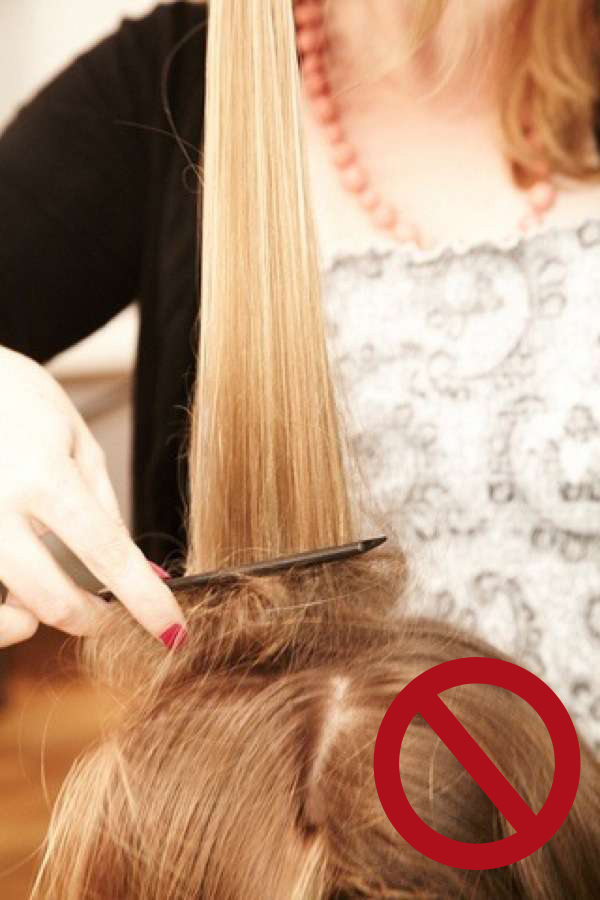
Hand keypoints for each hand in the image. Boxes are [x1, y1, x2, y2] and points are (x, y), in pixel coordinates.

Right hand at [0, 348, 185, 648]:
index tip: (172, 630)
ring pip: (3, 610)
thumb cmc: (18, 398)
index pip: (107, 554)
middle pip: (52, 600)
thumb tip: (137, 569)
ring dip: (37, 614)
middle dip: (91, 620)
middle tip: (108, 614)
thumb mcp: (76, 441)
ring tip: (51, 590)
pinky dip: (2, 602)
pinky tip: (15, 582)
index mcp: (43, 475)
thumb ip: (103, 508)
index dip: (145, 601)